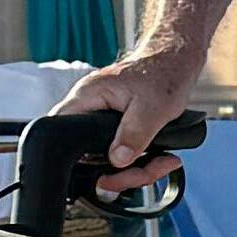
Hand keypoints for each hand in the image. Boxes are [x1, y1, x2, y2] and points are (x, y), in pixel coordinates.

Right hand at [78, 42, 209, 188]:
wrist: (176, 62)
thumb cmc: (163, 74)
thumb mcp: (152, 108)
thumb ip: (134, 134)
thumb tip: (117, 160)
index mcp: (87, 98)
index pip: (60, 132)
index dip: (78, 160)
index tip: (108, 171)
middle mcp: (88, 109)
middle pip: (85, 158)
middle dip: (118, 174)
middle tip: (144, 173)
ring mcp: (99, 120)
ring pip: (104, 161)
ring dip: (133, 171)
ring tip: (159, 164)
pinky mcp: (113, 128)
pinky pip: (118, 155)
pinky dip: (139, 163)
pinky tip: (158, 159)